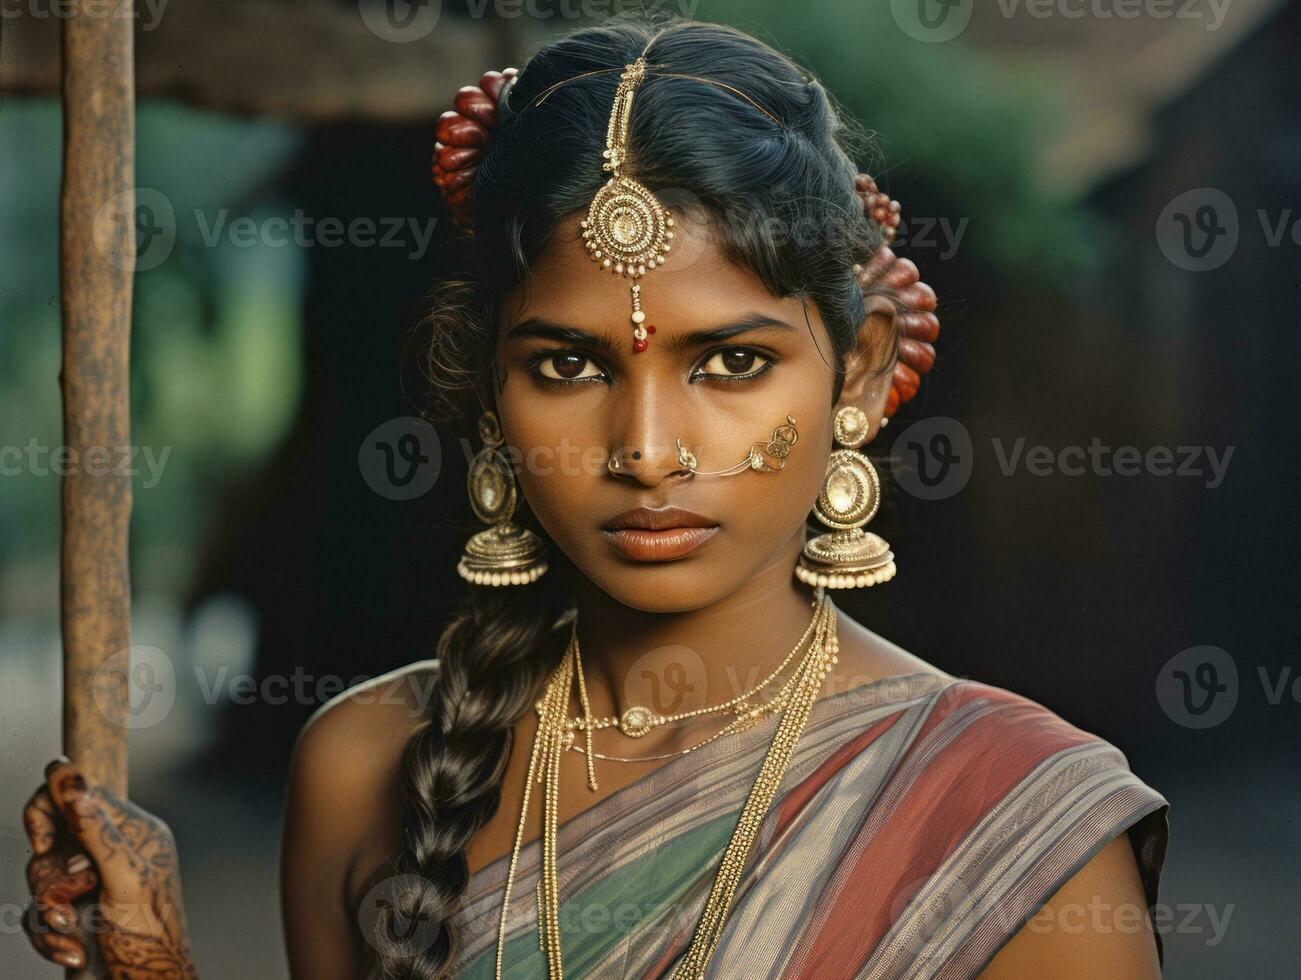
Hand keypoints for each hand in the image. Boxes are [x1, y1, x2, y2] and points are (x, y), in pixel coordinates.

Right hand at [22, 757, 198, 977]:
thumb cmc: (150, 936)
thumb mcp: (122, 876)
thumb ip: (93, 824)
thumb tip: (66, 772)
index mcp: (133, 831)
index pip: (77, 792)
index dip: (48, 812)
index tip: (43, 845)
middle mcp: (111, 852)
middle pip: (49, 841)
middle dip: (48, 877)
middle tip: (68, 900)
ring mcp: (91, 884)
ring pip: (39, 880)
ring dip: (49, 911)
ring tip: (75, 929)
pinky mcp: (76, 914)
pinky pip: (38, 914)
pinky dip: (50, 936)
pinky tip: (74, 951)